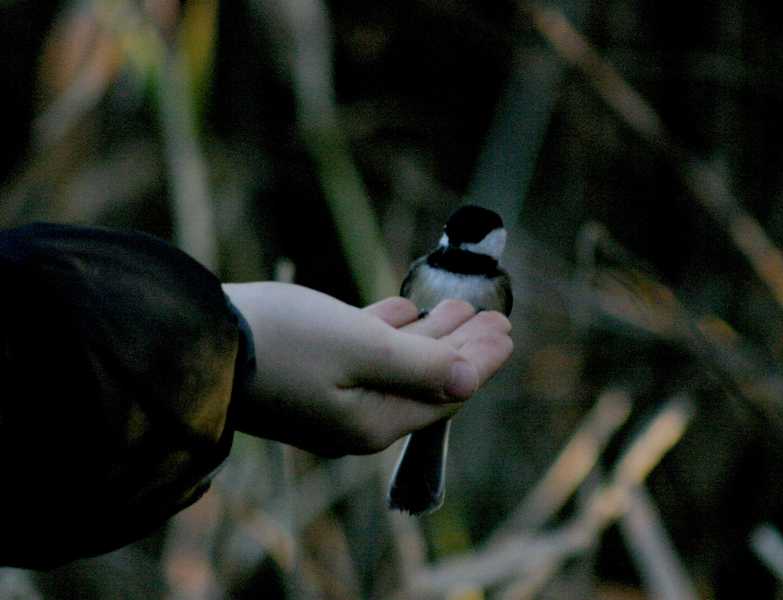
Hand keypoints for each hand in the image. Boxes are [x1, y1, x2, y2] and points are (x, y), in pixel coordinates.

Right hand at [222, 282, 512, 455]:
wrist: (196, 343)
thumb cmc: (285, 343)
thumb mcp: (363, 350)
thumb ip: (422, 366)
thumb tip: (471, 380)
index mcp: (375, 421)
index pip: (444, 393)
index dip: (480, 361)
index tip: (507, 330)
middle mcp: (356, 418)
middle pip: (426, 380)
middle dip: (463, 347)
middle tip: (496, 317)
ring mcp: (330, 399)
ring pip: (396, 363)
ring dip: (431, 334)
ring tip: (460, 307)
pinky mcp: (308, 375)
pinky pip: (362, 354)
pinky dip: (389, 330)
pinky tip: (402, 308)